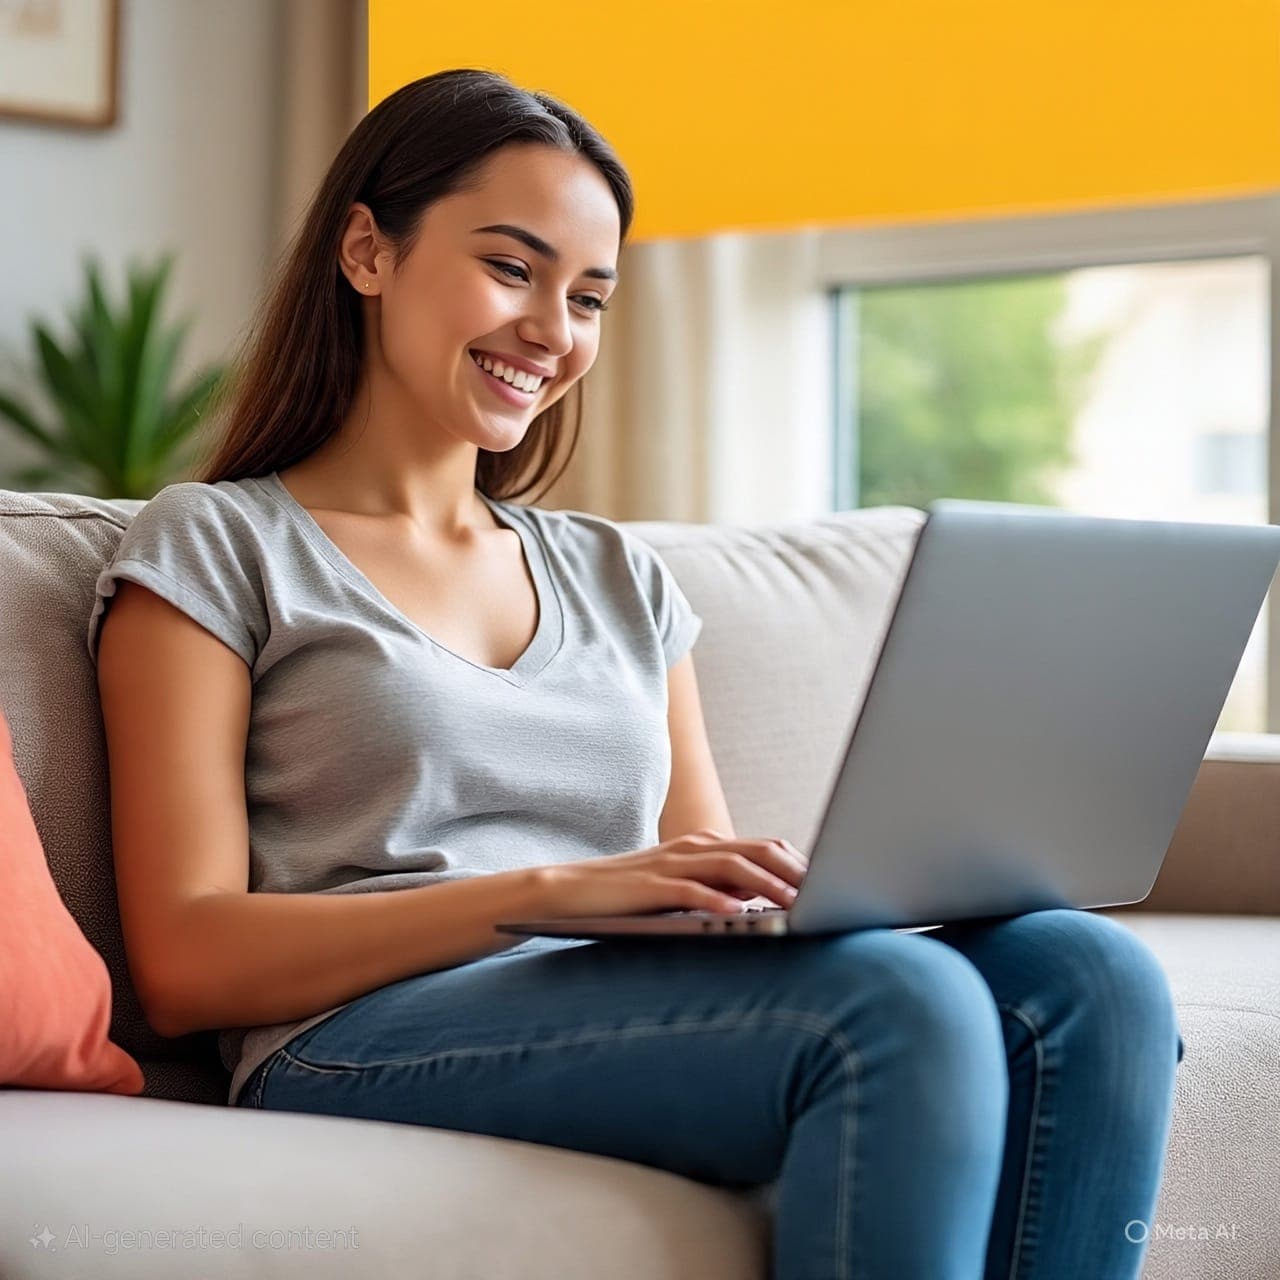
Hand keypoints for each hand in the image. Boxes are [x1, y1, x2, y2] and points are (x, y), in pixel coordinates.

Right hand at [527, 828, 809, 919]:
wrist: (567, 890)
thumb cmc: (630, 895)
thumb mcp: (685, 888)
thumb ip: (723, 887)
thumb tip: (769, 899)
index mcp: (706, 845)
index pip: (766, 847)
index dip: (802, 865)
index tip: (832, 886)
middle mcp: (695, 847)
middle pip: (759, 850)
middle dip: (797, 872)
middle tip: (830, 895)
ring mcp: (672, 863)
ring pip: (733, 866)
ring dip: (769, 885)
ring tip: (797, 906)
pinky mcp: (650, 885)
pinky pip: (690, 891)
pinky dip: (718, 901)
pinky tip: (738, 916)